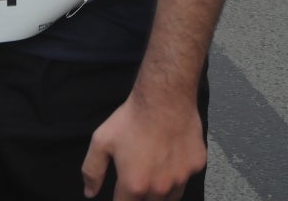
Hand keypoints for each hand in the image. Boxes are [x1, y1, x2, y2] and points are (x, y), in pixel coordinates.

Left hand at [81, 90, 205, 198]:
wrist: (166, 96)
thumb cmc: (132, 119)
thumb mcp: (101, 141)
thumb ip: (92, 171)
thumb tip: (90, 192)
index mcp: (135, 185)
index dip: (121, 199)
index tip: (122, 192)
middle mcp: (160, 187)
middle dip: (141, 197)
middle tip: (139, 180)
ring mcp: (182, 176)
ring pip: (171, 198)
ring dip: (162, 194)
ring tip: (156, 177)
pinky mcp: (197, 164)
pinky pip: (187, 178)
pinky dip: (180, 174)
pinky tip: (173, 159)